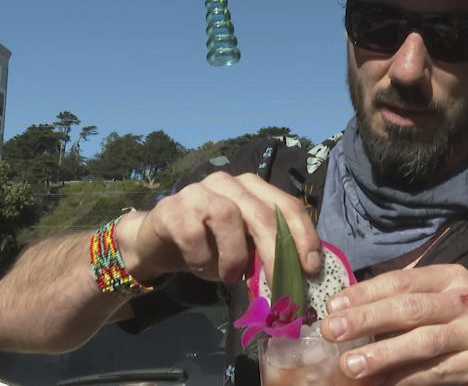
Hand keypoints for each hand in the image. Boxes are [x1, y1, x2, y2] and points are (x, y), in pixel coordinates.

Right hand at [115, 171, 321, 284]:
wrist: (155, 243)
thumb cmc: (208, 245)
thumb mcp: (244, 248)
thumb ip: (267, 251)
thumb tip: (299, 276)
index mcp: (252, 187)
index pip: (287, 205)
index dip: (303, 236)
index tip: (311, 267)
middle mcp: (227, 182)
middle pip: (261, 212)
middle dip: (275, 252)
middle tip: (278, 285)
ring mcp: (197, 191)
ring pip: (227, 216)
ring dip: (234, 255)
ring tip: (231, 277)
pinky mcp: (170, 207)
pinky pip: (192, 232)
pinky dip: (202, 258)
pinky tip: (202, 268)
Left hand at [320, 264, 467, 384]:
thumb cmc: (466, 318)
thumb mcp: (442, 297)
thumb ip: (405, 301)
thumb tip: (349, 314)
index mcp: (448, 277)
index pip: (401, 282)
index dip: (365, 293)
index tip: (333, 306)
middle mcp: (464, 301)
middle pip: (409, 308)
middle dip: (367, 319)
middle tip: (333, 331)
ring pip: (423, 341)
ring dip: (383, 354)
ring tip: (351, 364)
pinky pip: (436, 372)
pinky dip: (406, 378)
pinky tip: (381, 383)